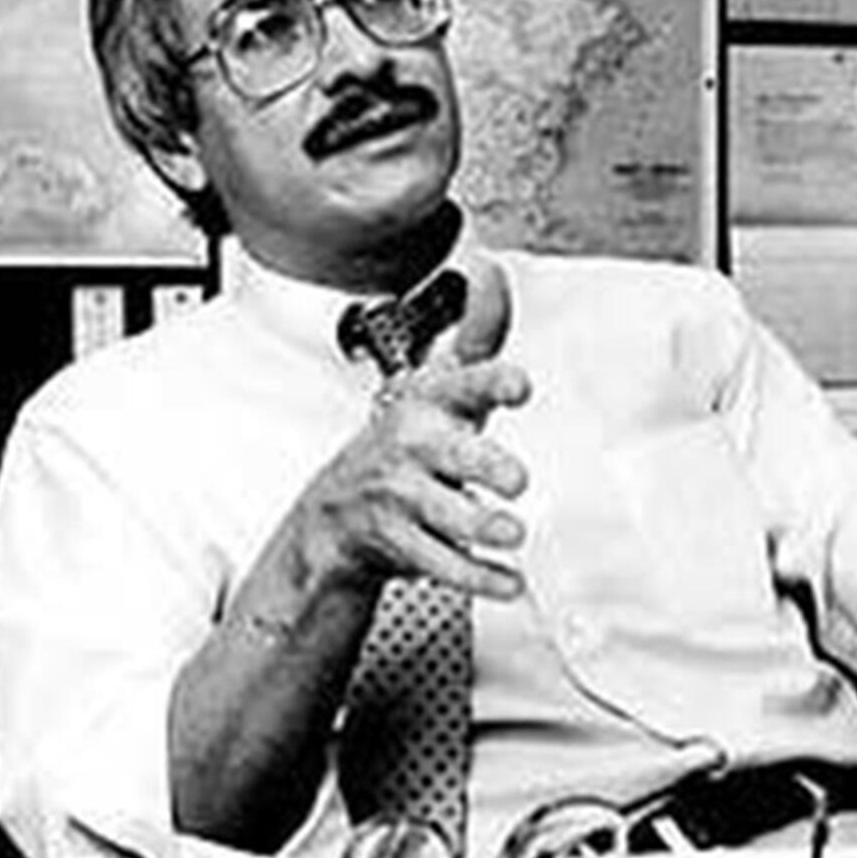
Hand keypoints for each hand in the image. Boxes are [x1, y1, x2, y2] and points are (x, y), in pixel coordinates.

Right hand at [292, 259, 532, 600]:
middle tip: (515, 477)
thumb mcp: (435, 393)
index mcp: (425, 405)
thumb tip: (493, 276)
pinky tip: (509, 581)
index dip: (489, 383)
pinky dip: (478, 577)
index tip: (519, 385)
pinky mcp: (398, 542)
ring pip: (443, 512)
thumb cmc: (404, 448)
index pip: (459, 386)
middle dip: (482, 463)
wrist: (336, 515)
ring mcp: (400, 497)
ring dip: (479, 525)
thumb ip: (474, 345)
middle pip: (449, 453)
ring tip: (512, 532)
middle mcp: (410, 448)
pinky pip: (440, 562)